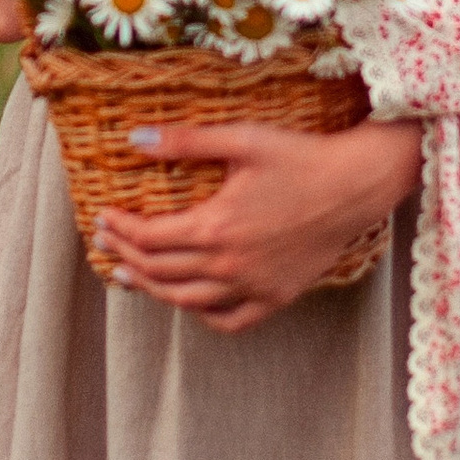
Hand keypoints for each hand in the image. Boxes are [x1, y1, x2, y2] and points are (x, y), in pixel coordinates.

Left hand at [92, 117, 421, 332]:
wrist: (355, 185)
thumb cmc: (300, 157)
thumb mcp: (240, 139)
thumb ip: (185, 141)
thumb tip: (134, 139)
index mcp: (215, 227)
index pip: (148, 238)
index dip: (119, 229)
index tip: (103, 217)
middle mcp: (229, 265)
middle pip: (159, 271)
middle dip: (125, 255)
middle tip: (106, 242)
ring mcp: (253, 286)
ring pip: (187, 300)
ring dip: (152, 289)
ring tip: (130, 276)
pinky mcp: (277, 296)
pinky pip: (230, 320)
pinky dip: (202, 315)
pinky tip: (190, 301)